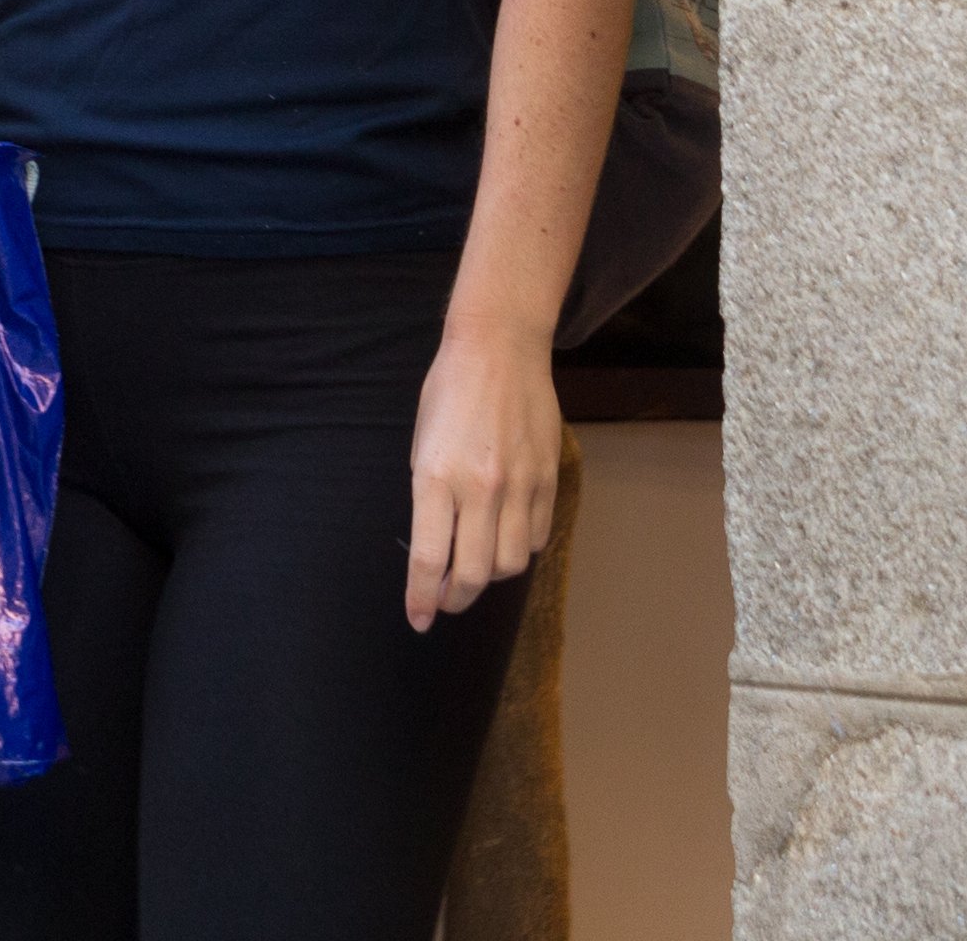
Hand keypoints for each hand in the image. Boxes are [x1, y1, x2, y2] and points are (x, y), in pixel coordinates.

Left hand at [405, 315, 560, 628]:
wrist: (499, 348)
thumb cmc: (448, 390)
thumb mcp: (421, 441)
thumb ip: (430, 494)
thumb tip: (434, 545)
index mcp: (436, 476)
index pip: (429, 559)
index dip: (421, 598)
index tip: (417, 618)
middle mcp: (480, 488)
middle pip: (473, 574)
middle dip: (455, 599)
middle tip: (445, 603)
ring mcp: (519, 486)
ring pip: (510, 563)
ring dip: (489, 577)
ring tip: (474, 570)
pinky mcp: (548, 481)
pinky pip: (537, 538)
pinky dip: (520, 550)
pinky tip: (505, 541)